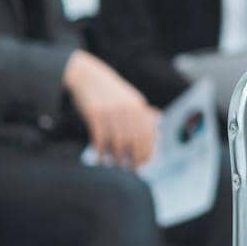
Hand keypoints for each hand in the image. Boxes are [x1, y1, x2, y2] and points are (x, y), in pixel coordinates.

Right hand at [63, 51, 158, 167]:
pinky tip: (100, 158)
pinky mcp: (95, 113)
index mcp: (138, 106)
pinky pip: (100, 137)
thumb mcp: (130, 97)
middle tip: (130, 169)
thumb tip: (159, 118)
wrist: (87, 76)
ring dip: (116, 157)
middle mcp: (127, 109)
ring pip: (117, 141)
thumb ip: (143, 110)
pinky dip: (100, 151)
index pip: (147, 134)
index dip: (147, 151)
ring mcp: (111, 111)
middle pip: (134, 140)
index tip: (143, 164)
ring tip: (114, 165)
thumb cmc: (110, 90)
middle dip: (134, 158)